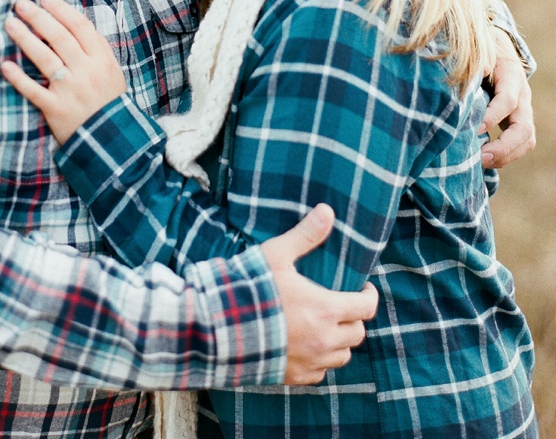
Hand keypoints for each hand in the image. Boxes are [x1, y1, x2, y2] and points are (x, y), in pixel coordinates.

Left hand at [2, 0, 126, 143]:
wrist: (112, 140)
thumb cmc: (109, 101)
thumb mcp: (111, 71)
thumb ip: (95, 49)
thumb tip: (71, 22)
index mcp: (102, 59)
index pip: (79, 26)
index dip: (60, 9)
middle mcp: (86, 71)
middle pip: (59, 37)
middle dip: (38, 17)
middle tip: (20, 3)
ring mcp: (70, 90)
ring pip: (45, 58)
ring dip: (25, 39)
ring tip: (9, 23)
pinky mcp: (56, 109)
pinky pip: (34, 91)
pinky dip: (19, 79)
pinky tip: (5, 66)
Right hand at [260, 205, 378, 385]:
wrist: (218, 328)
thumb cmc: (249, 288)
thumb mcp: (277, 255)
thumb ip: (305, 235)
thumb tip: (327, 210)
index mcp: (325, 309)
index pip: (366, 308)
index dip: (369, 296)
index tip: (363, 288)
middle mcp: (323, 340)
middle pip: (357, 333)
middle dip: (354, 317)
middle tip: (343, 304)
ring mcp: (309, 362)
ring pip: (342, 356)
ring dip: (340, 341)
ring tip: (327, 325)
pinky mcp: (294, 377)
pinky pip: (320, 373)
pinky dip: (320, 360)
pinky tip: (307, 346)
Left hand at [480, 28, 535, 167]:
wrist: (495, 47)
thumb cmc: (479, 49)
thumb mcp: (476, 49)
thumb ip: (475, 61)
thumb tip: (477, 74)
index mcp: (512, 76)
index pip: (508, 100)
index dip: (492, 115)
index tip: (473, 128)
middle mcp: (522, 96)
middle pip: (524, 128)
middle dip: (504, 146)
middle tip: (481, 156)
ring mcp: (523, 110)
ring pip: (526, 140)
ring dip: (505, 156)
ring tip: (480, 162)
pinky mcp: (516, 121)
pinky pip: (519, 144)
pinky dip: (504, 156)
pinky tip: (482, 160)